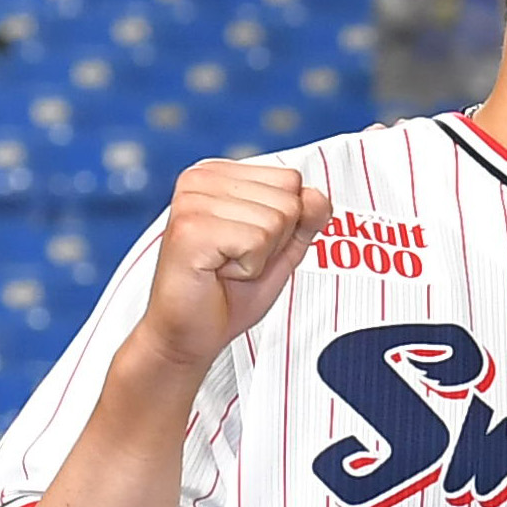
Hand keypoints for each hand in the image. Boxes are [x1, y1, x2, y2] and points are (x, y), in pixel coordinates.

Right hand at [122, 160, 329, 391]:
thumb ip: (305, 218)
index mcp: (219, 174)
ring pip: (276, 220)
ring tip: (226, 266)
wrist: (189, 332)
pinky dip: (249, 268)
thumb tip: (317, 195)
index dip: (285, 225)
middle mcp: (200, 179)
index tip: (249, 244)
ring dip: (261, 257)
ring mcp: (192, 201)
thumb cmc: (228, 292)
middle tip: (237, 259)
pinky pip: (256, 241)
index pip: (291, 180)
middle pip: (288, 199)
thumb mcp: (282, 249)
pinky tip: (218, 272)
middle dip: (275, 242)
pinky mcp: (190, 228)